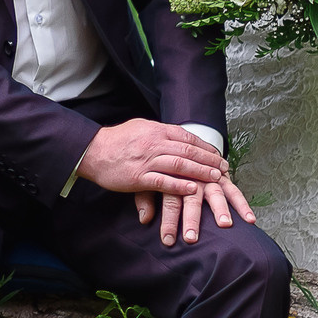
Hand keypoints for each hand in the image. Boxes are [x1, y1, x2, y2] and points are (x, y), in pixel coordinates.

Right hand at [75, 120, 252, 246]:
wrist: (92, 151)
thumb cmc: (116, 141)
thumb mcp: (140, 128)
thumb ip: (160, 132)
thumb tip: (177, 136)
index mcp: (156, 130)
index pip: (187, 137)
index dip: (205, 147)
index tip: (218, 155)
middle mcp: (154, 143)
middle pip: (188, 151)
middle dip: (209, 160)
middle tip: (224, 169)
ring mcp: (146, 160)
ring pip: (180, 165)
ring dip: (200, 172)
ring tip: (216, 179)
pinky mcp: (138, 177)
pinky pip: (162, 182)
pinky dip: (179, 185)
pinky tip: (192, 189)